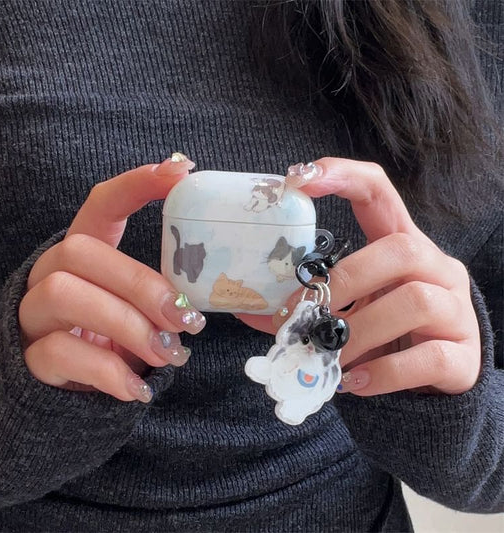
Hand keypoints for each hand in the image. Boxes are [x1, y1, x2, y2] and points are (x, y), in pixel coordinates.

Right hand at [19, 157, 205, 402]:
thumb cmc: (114, 343)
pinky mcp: (30, 359)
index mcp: (84, 255)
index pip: (100, 204)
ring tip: (168, 355)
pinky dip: (109, 372)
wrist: (70, 396)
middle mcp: (49, 274)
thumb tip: (200, 303)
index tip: (180, 172)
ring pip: (65, 295)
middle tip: (185, 320)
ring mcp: (33, 316)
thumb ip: (160, 295)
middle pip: (81, 251)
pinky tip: (139, 389)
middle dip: (140, 284)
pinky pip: (60, 353)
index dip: (136, 184)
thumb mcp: (139, 311)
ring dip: (128, 326)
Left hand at [239, 158, 480, 395]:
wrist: (432, 380)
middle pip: (400, 249)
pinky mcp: (463, 356)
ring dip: (358, 333)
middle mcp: (437, 269)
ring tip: (330, 357)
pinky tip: (355, 383)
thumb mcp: (349, 310)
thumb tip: (249, 309)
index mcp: (403, 247)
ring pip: (415, 301)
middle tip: (309, 317)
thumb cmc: (383, 334)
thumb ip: (310, 305)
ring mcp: (456, 311)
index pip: (379, 193)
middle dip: (345, 282)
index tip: (300, 180)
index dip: (343, 176)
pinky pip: (428, 358)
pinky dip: (383, 373)